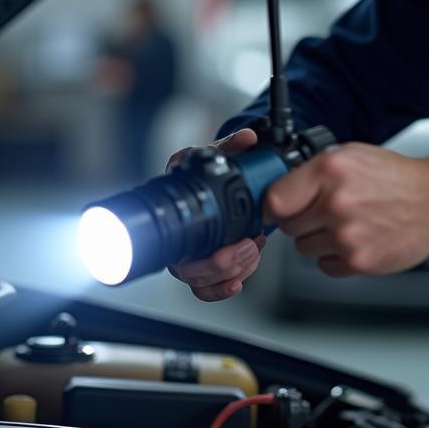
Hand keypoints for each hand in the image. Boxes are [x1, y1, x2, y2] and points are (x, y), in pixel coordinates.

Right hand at [167, 128, 266, 300]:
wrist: (213, 181)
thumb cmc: (203, 171)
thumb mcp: (216, 155)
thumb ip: (231, 146)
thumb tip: (247, 139)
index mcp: (177, 209)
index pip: (175, 235)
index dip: (202, 251)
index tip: (228, 246)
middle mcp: (178, 238)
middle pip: (188, 269)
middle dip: (223, 264)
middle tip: (248, 247)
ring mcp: (189, 256)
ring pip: (200, 281)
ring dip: (231, 271)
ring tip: (253, 252)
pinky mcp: (204, 268)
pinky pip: (206, 288)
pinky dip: (223, 288)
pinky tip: (238, 281)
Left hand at [264, 143, 428, 276]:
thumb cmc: (395, 178)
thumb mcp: (349, 156)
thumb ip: (312, 172)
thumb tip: (276, 191)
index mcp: (329, 171)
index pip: (274, 199)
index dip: (274, 206)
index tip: (277, 209)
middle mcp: (335, 203)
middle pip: (288, 226)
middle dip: (302, 220)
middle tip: (324, 213)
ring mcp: (346, 235)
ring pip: (305, 248)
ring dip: (319, 240)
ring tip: (346, 224)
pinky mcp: (358, 261)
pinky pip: (325, 266)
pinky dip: (336, 258)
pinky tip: (356, 240)